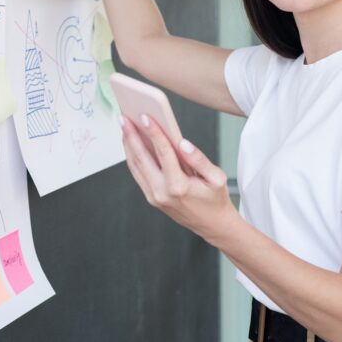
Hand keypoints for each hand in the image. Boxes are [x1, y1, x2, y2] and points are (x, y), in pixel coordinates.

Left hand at [120, 113, 237, 243]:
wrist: (212, 225)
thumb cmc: (215, 199)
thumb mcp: (217, 178)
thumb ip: (199, 159)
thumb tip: (183, 142)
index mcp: (179, 186)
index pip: (163, 153)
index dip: (154, 132)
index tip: (145, 116)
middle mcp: (161, 192)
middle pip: (142, 158)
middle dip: (131, 135)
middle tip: (124, 117)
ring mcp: (154, 196)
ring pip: (135, 166)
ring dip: (128, 144)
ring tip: (124, 125)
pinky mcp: (151, 197)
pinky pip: (137, 173)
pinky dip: (132, 156)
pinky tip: (131, 142)